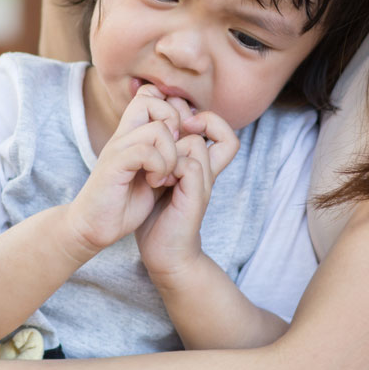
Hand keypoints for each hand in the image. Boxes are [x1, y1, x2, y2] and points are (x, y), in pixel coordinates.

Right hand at [67, 84, 186, 250]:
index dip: (170, 107)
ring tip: (164, 175)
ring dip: (170, 155)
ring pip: (157, 128)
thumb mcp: (153, 174)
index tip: (178, 137)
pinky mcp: (114, 165)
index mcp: (132, 134)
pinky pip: (146, 151)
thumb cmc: (123, 203)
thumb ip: (167, 155)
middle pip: (151, 99)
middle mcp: (123, 135)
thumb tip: (191, 140)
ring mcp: (117, 148)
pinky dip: (159, 167)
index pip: (149, 95)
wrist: (93, 227)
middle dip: (173, 122)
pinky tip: (155, 182)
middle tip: (174, 152)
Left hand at [136, 110, 238, 284]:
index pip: (218, 126)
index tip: (171, 123)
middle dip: (183, 123)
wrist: (162, 254)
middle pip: (213, 126)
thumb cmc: (156, 217)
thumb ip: (159, 153)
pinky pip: (191, 166)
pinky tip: (156, 181)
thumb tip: (150, 124)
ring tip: (156, 169)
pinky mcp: (196, 197)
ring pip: (194, 143)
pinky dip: (169, 167)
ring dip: (169, 150)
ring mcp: (204, 183)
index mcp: (198, 163)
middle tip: (163, 137)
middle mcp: (206, 170)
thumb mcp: (156, 177)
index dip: (199, 115)